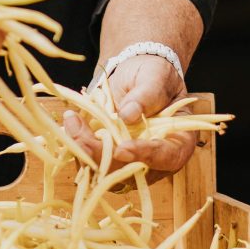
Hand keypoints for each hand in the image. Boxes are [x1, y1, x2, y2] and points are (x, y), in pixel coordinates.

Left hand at [63, 53, 195, 175]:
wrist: (136, 77)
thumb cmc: (154, 76)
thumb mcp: (155, 77)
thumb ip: (146, 94)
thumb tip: (128, 115)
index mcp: (179, 142)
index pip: (167, 157)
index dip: (145, 156)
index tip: (122, 149)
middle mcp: (156, 161)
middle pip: (132, 171)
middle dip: (103, 156)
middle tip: (80, 134)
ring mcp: (131, 164)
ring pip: (107, 173)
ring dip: (85, 152)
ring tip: (71, 123)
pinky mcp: (110, 161)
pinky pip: (92, 164)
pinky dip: (78, 148)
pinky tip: (71, 126)